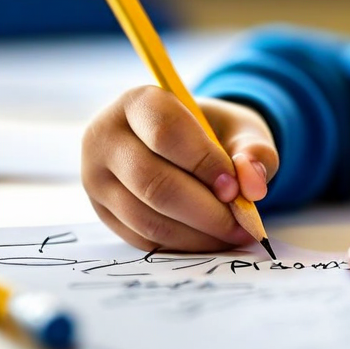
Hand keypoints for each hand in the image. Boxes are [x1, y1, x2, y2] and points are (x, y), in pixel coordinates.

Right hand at [82, 85, 277, 251]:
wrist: (184, 145)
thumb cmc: (213, 133)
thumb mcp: (240, 129)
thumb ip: (254, 151)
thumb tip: (253, 186)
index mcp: (137, 103)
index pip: (166, 133)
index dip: (204, 164)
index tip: (235, 188)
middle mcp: (104, 138)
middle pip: (153, 183)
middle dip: (205, 210)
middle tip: (242, 223)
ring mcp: (95, 178)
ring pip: (147, 218)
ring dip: (197, 234)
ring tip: (233, 234)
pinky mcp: (102, 212)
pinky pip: (143, 239)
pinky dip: (183, 245)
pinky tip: (211, 240)